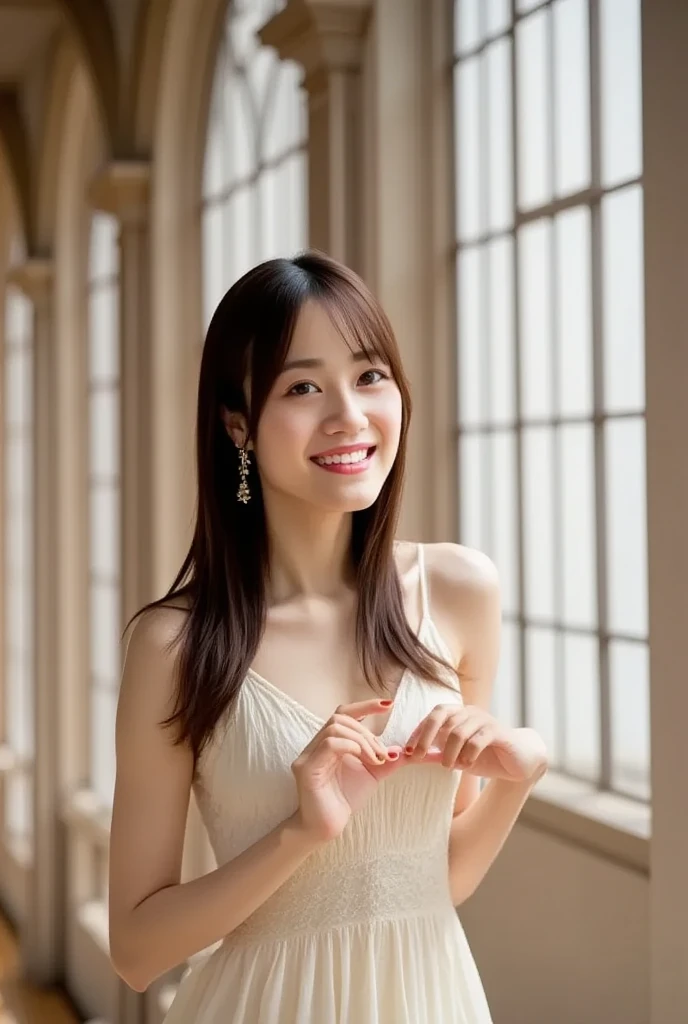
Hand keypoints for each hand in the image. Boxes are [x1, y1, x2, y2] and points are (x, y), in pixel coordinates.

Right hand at [291, 700, 403, 843]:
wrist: (327, 827)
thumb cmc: (345, 799)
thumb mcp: (372, 774)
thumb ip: (386, 759)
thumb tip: (405, 749)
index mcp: (329, 743)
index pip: (343, 713)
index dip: (365, 706)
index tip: (388, 705)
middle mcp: (315, 745)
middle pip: (340, 718)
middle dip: (366, 732)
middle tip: (382, 754)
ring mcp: (308, 755)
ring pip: (335, 728)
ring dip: (361, 740)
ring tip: (374, 760)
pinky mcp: (306, 768)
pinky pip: (329, 744)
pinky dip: (351, 747)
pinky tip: (363, 760)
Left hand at [404, 704, 547, 782]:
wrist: (519, 762)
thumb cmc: (486, 757)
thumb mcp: (456, 757)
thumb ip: (436, 754)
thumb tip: (409, 757)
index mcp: (459, 714)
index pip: (434, 715)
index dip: (419, 731)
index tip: (408, 750)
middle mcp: (470, 712)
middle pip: (442, 717)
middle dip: (426, 737)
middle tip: (419, 756)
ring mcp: (485, 720)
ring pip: (457, 731)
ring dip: (449, 752)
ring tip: (449, 766)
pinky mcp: (498, 732)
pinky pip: (476, 740)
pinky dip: (467, 755)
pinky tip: (467, 765)